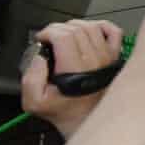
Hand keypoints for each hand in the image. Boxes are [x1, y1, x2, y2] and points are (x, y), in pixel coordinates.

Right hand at [20, 20, 123, 138]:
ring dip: (74, 26)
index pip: (64, 35)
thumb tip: (39, 56)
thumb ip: (31, 78)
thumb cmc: (62, 110)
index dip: (48, 32)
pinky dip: (100, 25)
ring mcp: (107, 56)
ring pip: (92, 26)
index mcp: (75, 68)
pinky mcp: (114, 56)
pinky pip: (113, 31)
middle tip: (48, 38)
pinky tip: (88, 31)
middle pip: (76, 29)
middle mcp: (94, 59)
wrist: (85, 118)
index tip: (40, 39)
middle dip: (57, 29)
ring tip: (63, 36)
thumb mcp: (34, 101)